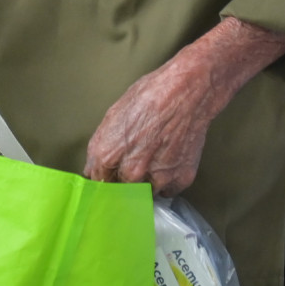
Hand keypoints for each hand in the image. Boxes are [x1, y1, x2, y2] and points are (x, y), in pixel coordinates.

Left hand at [83, 54, 218, 196]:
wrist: (187, 92)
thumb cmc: (150, 95)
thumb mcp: (114, 114)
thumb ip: (103, 146)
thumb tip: (97, 166)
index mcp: (108, 155)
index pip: (98, 183)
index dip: (104, 178)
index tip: (109, 177)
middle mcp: (131, 172)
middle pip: (120, 191)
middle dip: (124, 181)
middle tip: (136, 162)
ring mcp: (156, 179)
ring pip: (145, 193)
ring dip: (147, 182)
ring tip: (155, 158)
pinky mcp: (179, 180)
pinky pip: (167, 190)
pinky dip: (167, 180)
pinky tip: (169, 159)